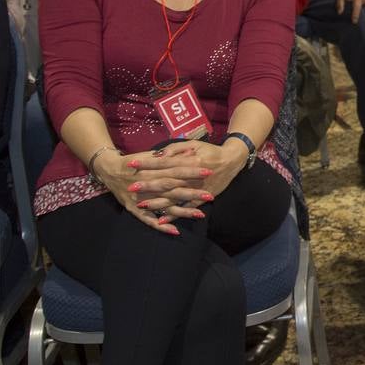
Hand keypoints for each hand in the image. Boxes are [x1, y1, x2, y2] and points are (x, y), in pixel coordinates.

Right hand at [93, 143, 213, 234]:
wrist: (108, 169)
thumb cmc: (134, 161)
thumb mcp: (151, 154)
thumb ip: (171, 155)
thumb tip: (193, 151)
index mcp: (152, 170)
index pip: (175, 170)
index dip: (191, 171)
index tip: (208, 171)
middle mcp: (147, 185)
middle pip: (172, 189)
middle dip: (191, 193)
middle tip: (209, 196)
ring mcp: (140, 199)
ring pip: (164, 206)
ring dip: (182, 211)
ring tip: (200, 214)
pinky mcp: (133, 209)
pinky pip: (148, 220)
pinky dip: (161, 227)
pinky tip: (175, 231)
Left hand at [131, 139, 247, 214]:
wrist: (233, 160)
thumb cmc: (211, 150)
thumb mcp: (194, 144)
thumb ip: (175, 149)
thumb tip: (159, 155)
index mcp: (189, 160)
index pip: (164, 162)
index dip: (147, 163)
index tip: (131, 164)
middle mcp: (192, 176)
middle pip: (166, 181)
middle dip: (148, 185)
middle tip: (131, 187)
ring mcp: (198, 189)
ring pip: (174, 197)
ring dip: (157, 202)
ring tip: (141, 204)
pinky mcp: (203, 198)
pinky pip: (187, 209)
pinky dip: (175, 215)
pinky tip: (161, 220)